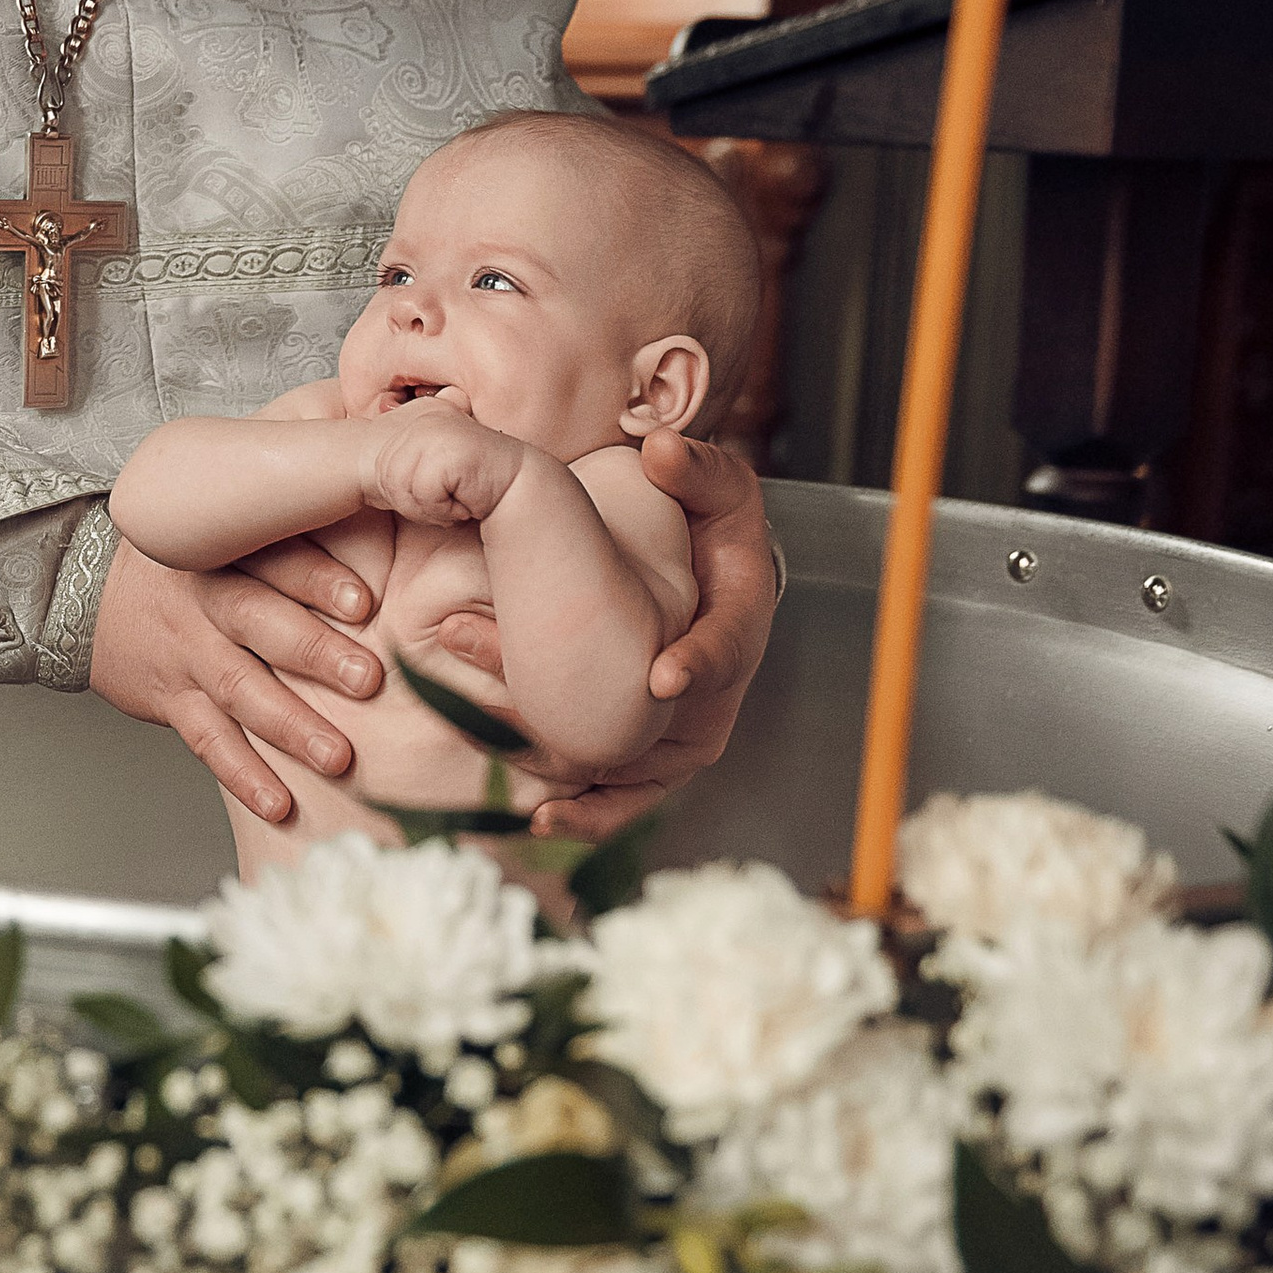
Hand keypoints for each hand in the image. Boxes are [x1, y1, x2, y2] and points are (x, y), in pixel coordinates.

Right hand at [90, 533, 381, 826]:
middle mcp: (207, 602)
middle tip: (366, 680)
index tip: (363, 603)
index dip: (318, 580)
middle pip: (260, 623)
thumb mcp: (223, 531)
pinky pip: (208, 740)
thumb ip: (290, 536)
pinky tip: (278, 804)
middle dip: (316, 653)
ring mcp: (187, 654)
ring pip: (239, 689)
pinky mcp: (172, 700)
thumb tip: (380, 527)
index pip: (275, 559)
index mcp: (228, 553)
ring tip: (336, 757)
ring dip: (290, 725)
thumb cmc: (184, 563)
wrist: (86, 590)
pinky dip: (243, 775)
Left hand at [358, 410, 517, 526]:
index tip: (437, 489)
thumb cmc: (472, 487)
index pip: (376, 468)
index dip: (403, 493)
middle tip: (450, 496)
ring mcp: (435, 427)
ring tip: (458, 495)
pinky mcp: (449, 445)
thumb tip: (357, 469)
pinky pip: (424, 493)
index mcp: (408, 417)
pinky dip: (445, 509)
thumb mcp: (424, 473)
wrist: (518, 489)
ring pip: (401, 487)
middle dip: (416, 502)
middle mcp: (419, 415)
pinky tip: (467, 497)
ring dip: (431, 507)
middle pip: (385, 478)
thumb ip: (397, 465)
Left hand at [426, 430, 777, 840]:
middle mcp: (714, 691)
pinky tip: (537, 822)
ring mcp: (682, 730)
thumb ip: (694, 468)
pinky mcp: (648, 752)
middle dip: (604, 732)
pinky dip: (585, 812)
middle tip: (543, 732)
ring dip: (577, 776)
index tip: (664, 678)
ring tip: (534, 801)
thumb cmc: (710, 527)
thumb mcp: (716, 486)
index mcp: (738, 623)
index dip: (698, 665)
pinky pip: (619, 791)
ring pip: (635, 765)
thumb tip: (661, 450)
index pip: (725, 649)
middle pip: (666, 725)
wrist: (703, 572)